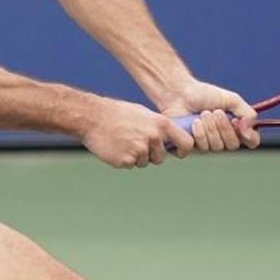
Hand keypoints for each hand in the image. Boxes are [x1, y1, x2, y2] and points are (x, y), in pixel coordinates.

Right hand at [81, 98, 195, 168]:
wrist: (92, 117)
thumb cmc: (117, 113)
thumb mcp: (144, 114)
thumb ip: (158, 127)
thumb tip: (171, 139)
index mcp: (161, 124)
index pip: (186, 143)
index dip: (183, 150)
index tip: (177, 152)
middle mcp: (153, 138)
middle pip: (161, 157)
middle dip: (151, 154)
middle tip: (134, 141)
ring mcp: (140, 150)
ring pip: (144, 162)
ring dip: (136, 156)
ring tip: (122, 141)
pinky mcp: (126, 160)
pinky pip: (130, 165)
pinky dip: (123, 159)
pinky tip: (115, 147)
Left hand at [159, 77, 260, 151]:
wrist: (179, 93)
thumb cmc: (204, 94)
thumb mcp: (231, 99)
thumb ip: (247, 112)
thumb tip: (250, 129)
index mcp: (235, 129)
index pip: (251, 142)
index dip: (249, 137)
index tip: (238, 123)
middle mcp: (222, 139)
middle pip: (232, 146)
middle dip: (223, 127)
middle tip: (214, 112)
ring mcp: (206, 145)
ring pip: (215, 147)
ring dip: (209, 128)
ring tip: (201, 114)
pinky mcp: (190, 147)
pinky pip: (199, 150)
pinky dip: (197, 134)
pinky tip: (192, 123)